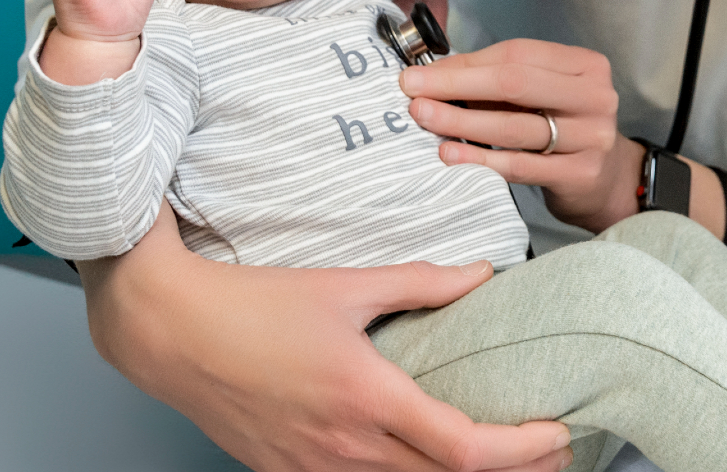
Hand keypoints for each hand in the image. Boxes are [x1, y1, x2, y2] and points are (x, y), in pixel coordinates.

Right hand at [82, 206, 572, 471]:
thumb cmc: (250, 304)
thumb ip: (421, 282)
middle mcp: (344, 445)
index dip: (522, 449)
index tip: (557, 432)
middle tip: (549, 450)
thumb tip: (482, 273)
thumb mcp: (346, 285)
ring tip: (498, 456)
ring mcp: (313, 468)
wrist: (169, 331)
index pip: (465, 449)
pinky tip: (421, 460)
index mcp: (366, 397)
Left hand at [399, 39, 721, 234]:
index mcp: (586, 65)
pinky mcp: (581, 174)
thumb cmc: (564, 127)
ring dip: (463, 122)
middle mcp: (596, 97)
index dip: (466, 63)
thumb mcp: (543, 94)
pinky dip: (482, 159)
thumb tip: (435, 72)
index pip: (517, 55)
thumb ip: (500, 79)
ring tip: (425, 120)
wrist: (608, 179)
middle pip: (516, 84)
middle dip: (458, 87)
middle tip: (413, 94)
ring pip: (516, 127)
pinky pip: (521, 165)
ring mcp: (593, 137)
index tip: (420, 73)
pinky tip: (451, 155)